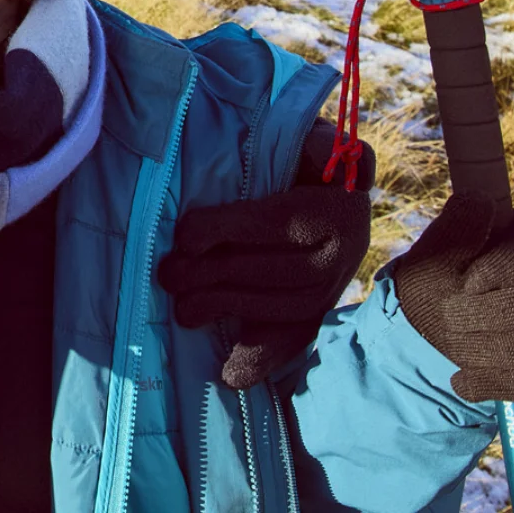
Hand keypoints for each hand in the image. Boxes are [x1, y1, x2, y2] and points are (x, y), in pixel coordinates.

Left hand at [158, 122, 370, 389]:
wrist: (339, 188)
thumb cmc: (303, 156)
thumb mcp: (306, 138)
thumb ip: (306, 140)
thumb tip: (312, 145)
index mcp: (334, 203)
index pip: (275, 221)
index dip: (226, 229)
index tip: (184, 235)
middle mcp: (343, 250)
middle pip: (274, 270)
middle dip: (215, 274)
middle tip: (169, 274)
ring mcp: (334, 285)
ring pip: (280, 306)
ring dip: (227, 310)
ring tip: (182, 310)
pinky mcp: (320, 309)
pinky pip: (294, 338)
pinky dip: (262, 358)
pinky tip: (230, 375)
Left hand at [393, 192, 513, 403]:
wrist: (433, 336)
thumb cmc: (437, 286)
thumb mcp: (434, 256)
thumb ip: (458, 229)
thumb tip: (479, 199)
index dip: (502, 270)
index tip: (469, 285)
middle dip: (495, 316)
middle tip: (454, 321)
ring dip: (496, 353)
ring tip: (456, 354)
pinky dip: (504, 383)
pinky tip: (466, 381)